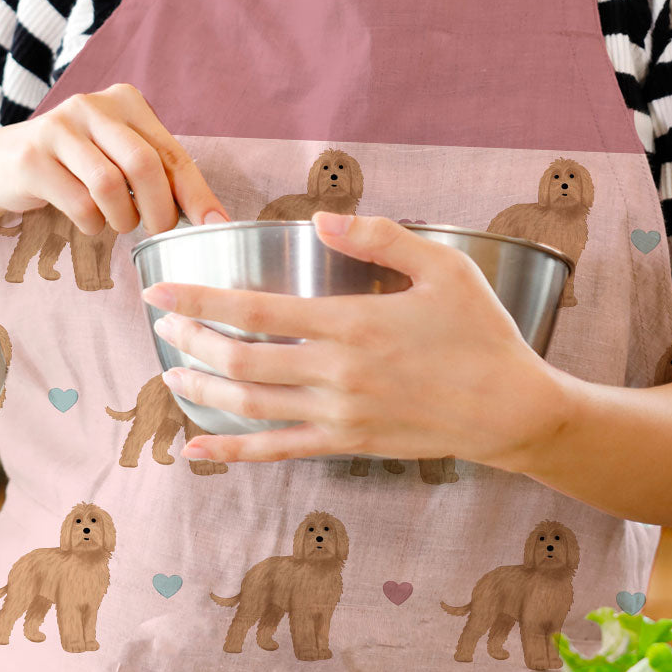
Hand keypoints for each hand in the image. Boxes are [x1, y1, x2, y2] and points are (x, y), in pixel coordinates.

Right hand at [0, 82, 231, 235]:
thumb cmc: (74, 165)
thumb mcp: (117, 156)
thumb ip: (157, 172)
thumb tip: (211, 216)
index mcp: (125, 102)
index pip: (172, 152)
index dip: (196, 193)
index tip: (216, 225)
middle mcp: (92, 106)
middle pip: (144, 165)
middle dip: (159, 210)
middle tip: (158, 232)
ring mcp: (59, 128)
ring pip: (110, 185)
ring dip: (122, 219)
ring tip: (118, 225)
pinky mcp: (32, 157)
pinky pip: (79, 203)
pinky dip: (92, 224)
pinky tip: (88, 221)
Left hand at [142, 210, 557, 468]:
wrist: (512, 410)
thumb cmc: (481, 332)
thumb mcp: (443, 267)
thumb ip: (379, 237)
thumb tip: (319, 218)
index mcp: (354, 324)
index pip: (256, 311)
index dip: (200, 300)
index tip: (159, 290)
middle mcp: (337, 374)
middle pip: (241, 360)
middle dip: (191, 341)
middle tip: (162, 324)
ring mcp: (339, 416)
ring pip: (250, 407)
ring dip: (203, 390)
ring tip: (172, 373)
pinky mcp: (347, 444)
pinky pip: (277, 451)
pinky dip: (233, 452)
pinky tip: (198, 451)